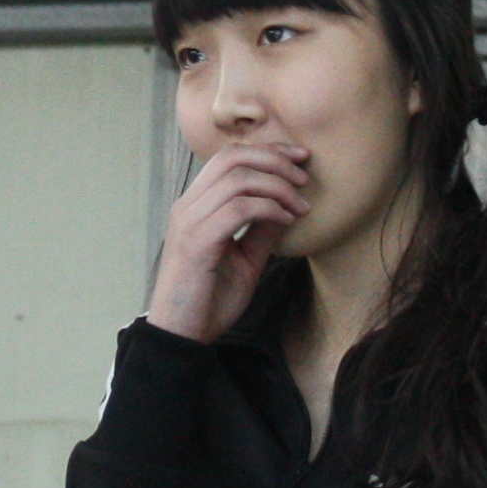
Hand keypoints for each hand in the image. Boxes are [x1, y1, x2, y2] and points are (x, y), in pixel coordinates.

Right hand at [143, 140, 310, 342]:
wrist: (183, 336)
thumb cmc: (209, 300)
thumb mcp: (245, 260)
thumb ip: (262, 231)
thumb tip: (288, 205)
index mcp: (195, 206)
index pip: (229, 157)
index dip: (268, 151)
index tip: (300, 159)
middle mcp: (188, 207)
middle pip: (232, 157)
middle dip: (274, 160)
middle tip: (304, 177)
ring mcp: (189, 222)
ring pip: (238, 178)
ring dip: (277, 187)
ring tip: (300, 206)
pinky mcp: (197, 243)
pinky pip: (238, 209)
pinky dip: (269, 209)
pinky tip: (287, 221)